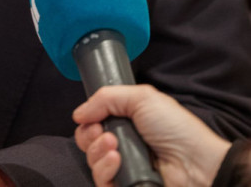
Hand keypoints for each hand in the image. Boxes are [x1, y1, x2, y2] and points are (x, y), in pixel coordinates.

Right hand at [73, 85, 230, 186]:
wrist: (197, 164)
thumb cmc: (175, 128)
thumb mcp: (141, 97)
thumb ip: (105, 98)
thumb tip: (78, 113)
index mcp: (125, 122)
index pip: (93, 123)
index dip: (88, 121)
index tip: (92, 119)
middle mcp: (121, 145)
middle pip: (87, 143)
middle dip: (89, 136)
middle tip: (104, 133)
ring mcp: (123, 168)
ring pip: (92, 163)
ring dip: (97, 152)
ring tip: (114, 147)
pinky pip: (101, 182)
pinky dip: (104, 171)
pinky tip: (116, 161)